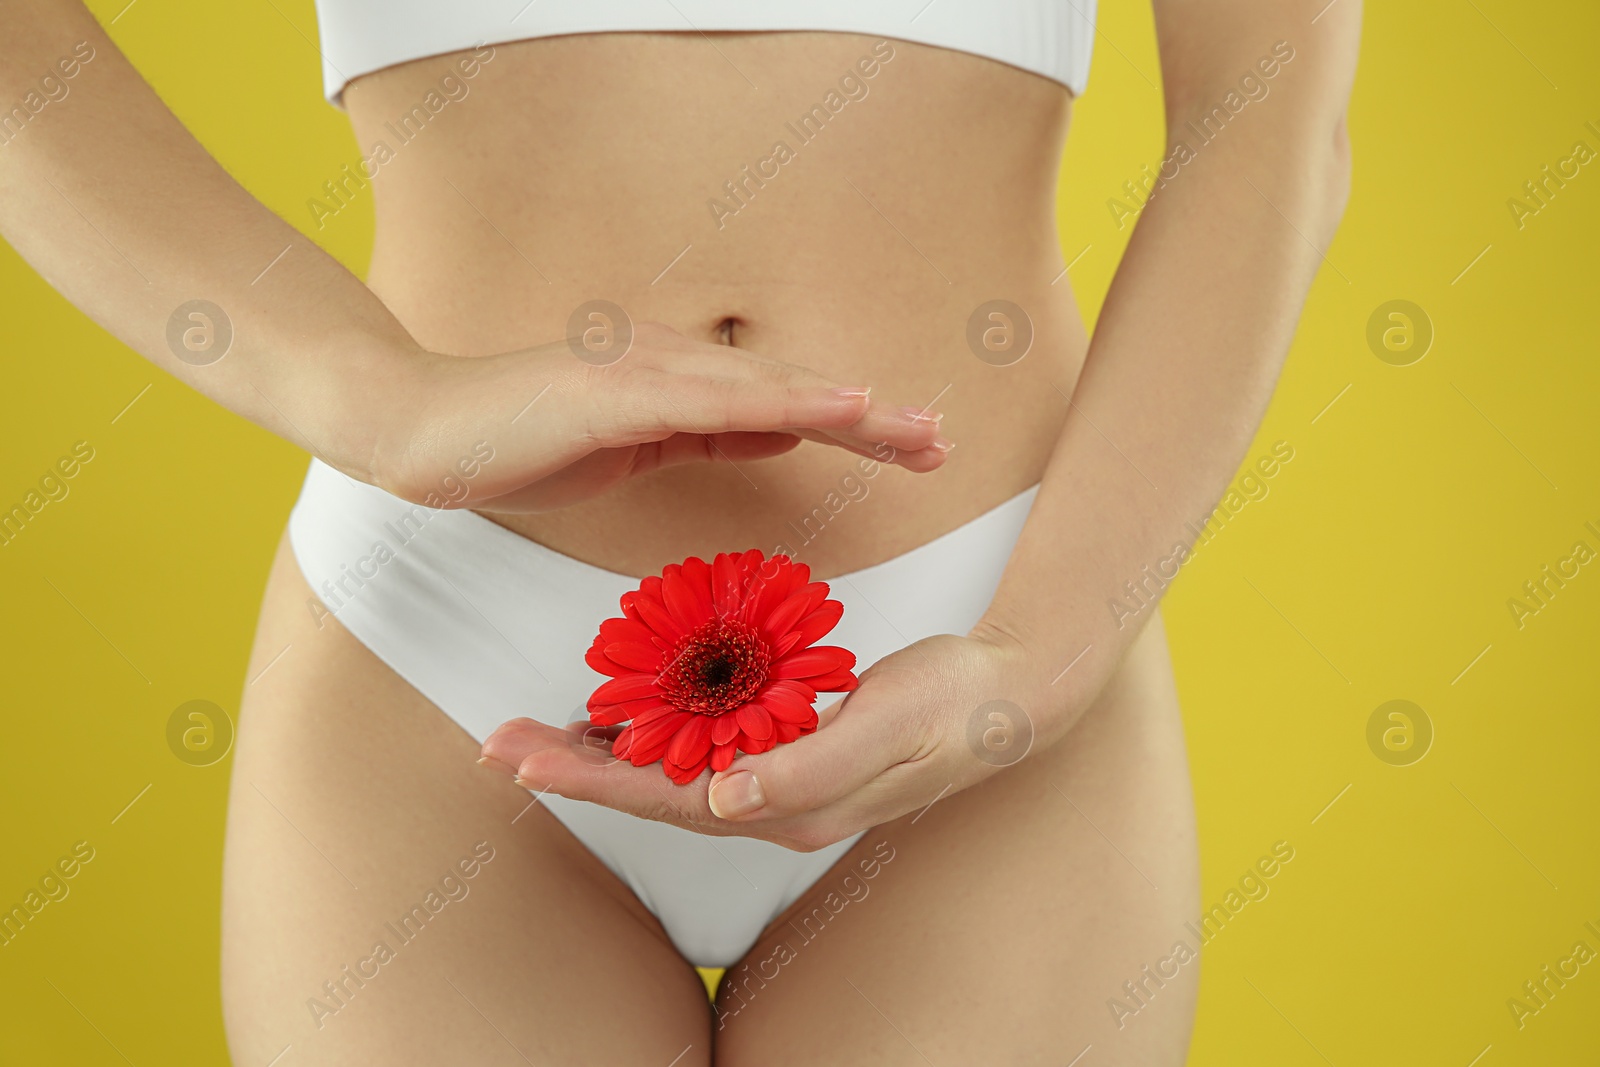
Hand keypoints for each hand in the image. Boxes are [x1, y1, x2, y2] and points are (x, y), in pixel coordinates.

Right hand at [373, 322, 950, 511]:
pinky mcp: (617, 393)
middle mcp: (671, 360)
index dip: (850, 422)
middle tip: (940, 443)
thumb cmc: (519, 442)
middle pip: (790, 388)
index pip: (780, 400)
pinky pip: (714, 399)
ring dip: (847, 408)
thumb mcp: (635, 444)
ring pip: (767, 386)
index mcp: (676, 377)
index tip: (910, 446)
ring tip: (913, 430)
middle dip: (871, 419)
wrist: (422, 432)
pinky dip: (780, 400)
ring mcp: (644, 370)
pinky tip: (834, 405)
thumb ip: (706, 432)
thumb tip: (782, 425)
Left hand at [478, 631, 1057, 851]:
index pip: (667, 799)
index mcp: (790, 806)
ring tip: (539, 731)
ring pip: (672, 769)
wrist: (1011, 693)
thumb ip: (806, 769)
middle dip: (573, 766)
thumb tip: (724, 804)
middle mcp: (775, 802)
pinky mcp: (792, 746)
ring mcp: (782, 778)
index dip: (590, 777)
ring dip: (604, 750)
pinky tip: (628, 712)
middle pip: (653, 790)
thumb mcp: (885, 729)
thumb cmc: (953, 706)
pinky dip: (657, 729)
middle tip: (499, 741)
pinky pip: (706, 745)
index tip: (521, 757)